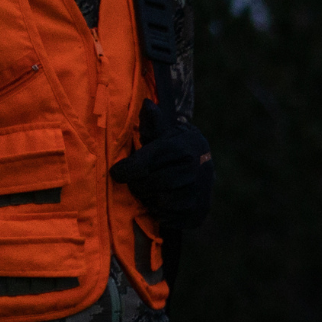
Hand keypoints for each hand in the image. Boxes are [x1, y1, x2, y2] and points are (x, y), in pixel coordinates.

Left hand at [111, 103, 213, 230]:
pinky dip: (161, 212)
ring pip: (159, 202)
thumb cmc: (177, 147)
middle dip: (137, 185)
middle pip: (150, 184)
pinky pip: (169, 217)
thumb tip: (147, 105)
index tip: (116, 173)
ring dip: (149, 199)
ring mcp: (198, 193)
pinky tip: (162, 202)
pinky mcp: (199, 212)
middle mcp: (193, 170)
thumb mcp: (167, 131)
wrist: (205, 166)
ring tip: (150, 191)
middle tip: (135, 182)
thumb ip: (154, 122)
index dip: (127, 170)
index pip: (146, 163)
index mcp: (183, 148)